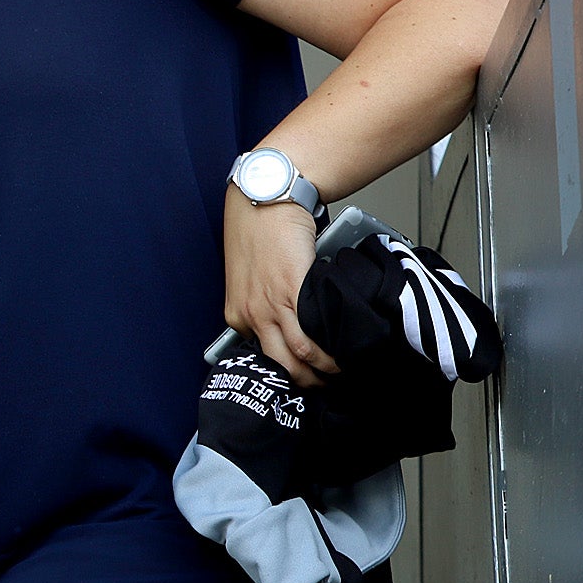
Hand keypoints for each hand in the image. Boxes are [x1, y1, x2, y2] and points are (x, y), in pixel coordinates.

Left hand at [223, 185, 340, 387]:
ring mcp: (270, 304)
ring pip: (299, 354)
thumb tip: (292, 324)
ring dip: (325, 368)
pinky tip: (344, 348)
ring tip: (342, 370)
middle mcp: (250, 315)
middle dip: (308, 382)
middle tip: (328, 385)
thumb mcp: (250, 278)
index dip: (288, 373)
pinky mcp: (292, 289)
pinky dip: (331, 346)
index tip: (306, 378)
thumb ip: (265, 304)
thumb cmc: (259, 232)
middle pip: (282, 365)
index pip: (263, 358)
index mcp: (238, 315)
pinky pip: (312, 330)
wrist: (265, 198)